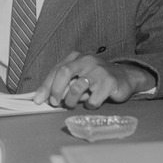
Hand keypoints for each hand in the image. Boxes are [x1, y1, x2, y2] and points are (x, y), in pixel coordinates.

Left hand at [33, 50, 154, 109]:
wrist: (124, 78)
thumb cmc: (95, 79)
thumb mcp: (78, 76)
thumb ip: (62, 83)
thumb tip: (44, 97)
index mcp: (76, 57)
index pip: (56, 70)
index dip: (45, 86)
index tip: (38, 100)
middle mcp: (86, 60)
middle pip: (64, 72)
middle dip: (56, 90)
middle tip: (55, 103)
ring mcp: (99, 70)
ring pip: (77, 87)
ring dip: (71, 100)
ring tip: (73, 104)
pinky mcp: (110, 82)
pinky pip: (93, 99)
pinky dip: (89, 105)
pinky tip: (92, 102)